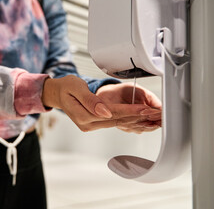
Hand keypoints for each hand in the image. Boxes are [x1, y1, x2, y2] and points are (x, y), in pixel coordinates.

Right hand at [41, 75, 159, 131]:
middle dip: (136, 116)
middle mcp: (87, 124)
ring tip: (150, 115)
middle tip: (154, 113)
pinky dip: (126, 118)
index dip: (129, 111)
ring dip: (134, 119)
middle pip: (117, 120)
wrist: (58, 93)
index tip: (144, 109)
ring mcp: (90, 125)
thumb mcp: (76, 87)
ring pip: (117, 122)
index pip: (111, 114)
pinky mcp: (94, 124)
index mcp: (83, 116)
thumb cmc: (66, 87)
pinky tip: (138, 116)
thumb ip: (90, 100)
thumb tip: (105, 112)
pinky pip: (113, 122)